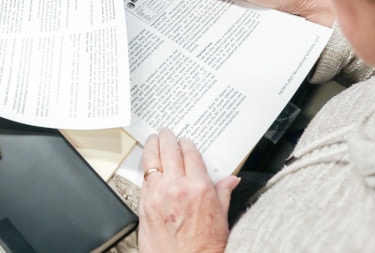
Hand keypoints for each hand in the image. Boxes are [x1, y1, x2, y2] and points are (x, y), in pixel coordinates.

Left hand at [139, 128, 237, 252]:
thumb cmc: (204, 248)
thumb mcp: (221, 218)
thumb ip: (223, 193)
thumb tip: (231, 180)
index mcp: (199, 188)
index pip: (190, 154)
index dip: (186, 143)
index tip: (185, 141)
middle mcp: (177, 186)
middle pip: (169, 150)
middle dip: (167, 138)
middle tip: (166, 132)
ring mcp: (158, 193)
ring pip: (151, 159)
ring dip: (152, 145)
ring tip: (153, 138)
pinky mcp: (144, 202)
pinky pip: (144, 176)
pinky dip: (145, 165)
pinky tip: (147, 162)